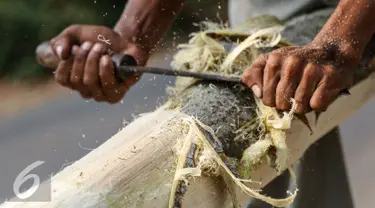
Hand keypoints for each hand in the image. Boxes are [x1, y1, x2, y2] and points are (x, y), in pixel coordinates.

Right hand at [50, 25, 148, 102]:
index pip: (62, 79)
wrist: (126, 39)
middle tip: (91, 44)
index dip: (67, 62)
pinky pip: (107, 85)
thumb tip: (61, 54)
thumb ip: (61, 41)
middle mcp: (87, 90)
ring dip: (94, 60)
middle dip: (82, 57)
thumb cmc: (101, 39)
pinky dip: (106, 68)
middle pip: (76, 80)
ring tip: (101, 47)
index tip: (75, 48)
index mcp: (74, 80)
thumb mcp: (76, 34)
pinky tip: (108, 58)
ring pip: (90, 82)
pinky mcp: (116, 94)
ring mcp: (101, 94)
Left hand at [242, 43, 358, 113]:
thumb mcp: (269, 62)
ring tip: (307, 92)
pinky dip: (317, 105)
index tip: (280, 92)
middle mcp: (293, 62)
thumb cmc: (294, 62)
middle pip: (282, 104)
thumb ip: (253, 74)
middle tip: (295, 93)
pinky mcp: (330, 77)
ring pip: (300, 107)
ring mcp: (312, 69)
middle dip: (288, 104)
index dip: (273, 100)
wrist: (330, 52)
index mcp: (275, 60)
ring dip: (303, 105)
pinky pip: (316, 105)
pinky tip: (318, 92)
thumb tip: (258, 93)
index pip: (266, 98)